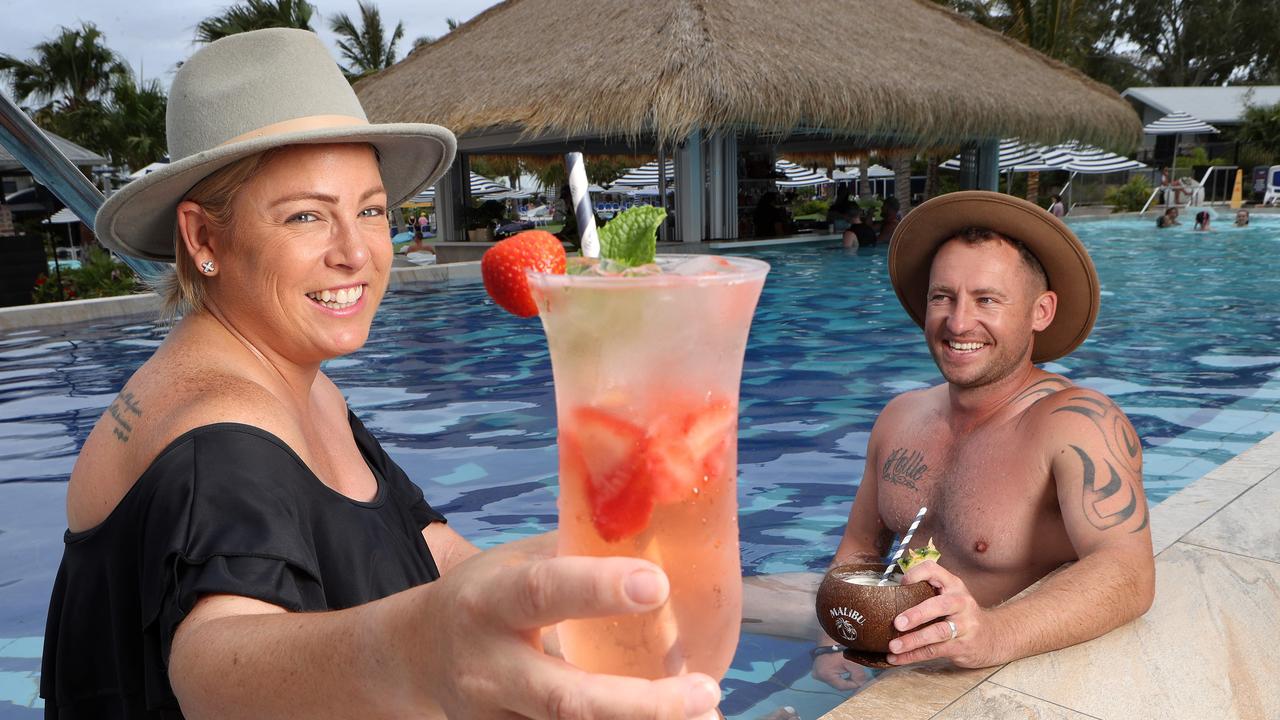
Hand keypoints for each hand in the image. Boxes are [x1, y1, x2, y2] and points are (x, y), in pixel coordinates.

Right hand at [420, 533, 722, 719]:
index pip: (543, 592)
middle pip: (567, 700)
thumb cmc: (487, 597)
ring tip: (707, 716)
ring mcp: (495, 719)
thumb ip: (578, 549)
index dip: (598, 589)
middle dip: (641, 704)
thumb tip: (663, 524)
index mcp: (490, 600)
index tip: (657, 585)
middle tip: (706, 691)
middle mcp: (489, 668)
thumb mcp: (516, 561)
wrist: (415, 655)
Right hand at [811, 652, 873, 690]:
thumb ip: (858, 677)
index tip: (862, 681)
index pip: (842, 687)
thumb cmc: (842, 647)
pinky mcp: (817, 664)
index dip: (853, 685)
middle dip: (847, 680)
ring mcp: (815, 669)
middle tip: (857, 675)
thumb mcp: (853, 663)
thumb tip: (860, 684)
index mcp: (825, 675)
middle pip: (837, 683)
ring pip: (834, 678)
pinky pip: (829, 672)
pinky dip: (837, 671)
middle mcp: (817, 674)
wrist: (833, 632)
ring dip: (842, 676)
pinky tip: (843, 666)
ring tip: (851, 670)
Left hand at [884, 561, 997, 668]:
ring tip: (893, 646)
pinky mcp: (963, 646)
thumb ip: (928, 593)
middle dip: (917, 614)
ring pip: (937, 633)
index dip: (916, 574)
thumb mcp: (951, 596)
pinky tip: (897, 658)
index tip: (901, 584)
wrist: (993, 637)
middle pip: (939, 605)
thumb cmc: (961, 614)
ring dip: (913, 640)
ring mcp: (965, 626)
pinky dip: (913, 656)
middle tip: (897, 622)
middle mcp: (961, 603)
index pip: (934, 571)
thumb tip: (889, 599)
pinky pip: (935, 651)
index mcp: (954, 585)